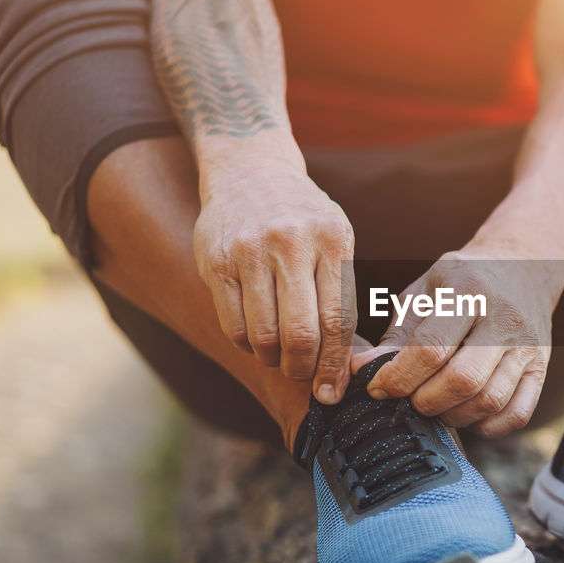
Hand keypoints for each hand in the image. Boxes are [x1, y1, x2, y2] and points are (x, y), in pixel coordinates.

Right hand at [194, 163, 355, 402]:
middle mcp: (292, 243)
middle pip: (301, 333)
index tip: (331, 392)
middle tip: (302, 376)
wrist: (250, 170)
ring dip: (274, 359)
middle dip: (303, 369)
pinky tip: (256, 337)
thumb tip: (347, 364)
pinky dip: (247, 344)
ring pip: (264, 334)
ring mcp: (250, 250)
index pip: (338, 320)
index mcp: (332, 240)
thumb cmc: (304, 218)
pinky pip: (232, 324)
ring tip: (280, 356)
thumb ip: (341, 292)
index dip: (335, 365)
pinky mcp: (216, 260)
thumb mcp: (336, 239)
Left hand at [359, 251, 555, 436]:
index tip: (377, 387)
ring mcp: (529, 347)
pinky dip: (486, 425)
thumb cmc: (462, 281)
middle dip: (424, 401)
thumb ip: (396, 335)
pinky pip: (516, 414)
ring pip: (490, 401)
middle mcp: (505, 320)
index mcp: (469, 291)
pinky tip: (466, 412)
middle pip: (463, 380)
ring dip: (452, 415)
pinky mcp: (542, 369)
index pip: (431, 349)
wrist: (523, 266)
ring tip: (434, 404)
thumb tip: (361, 371)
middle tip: (407, 399)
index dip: (398, 377)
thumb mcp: (424, 293)